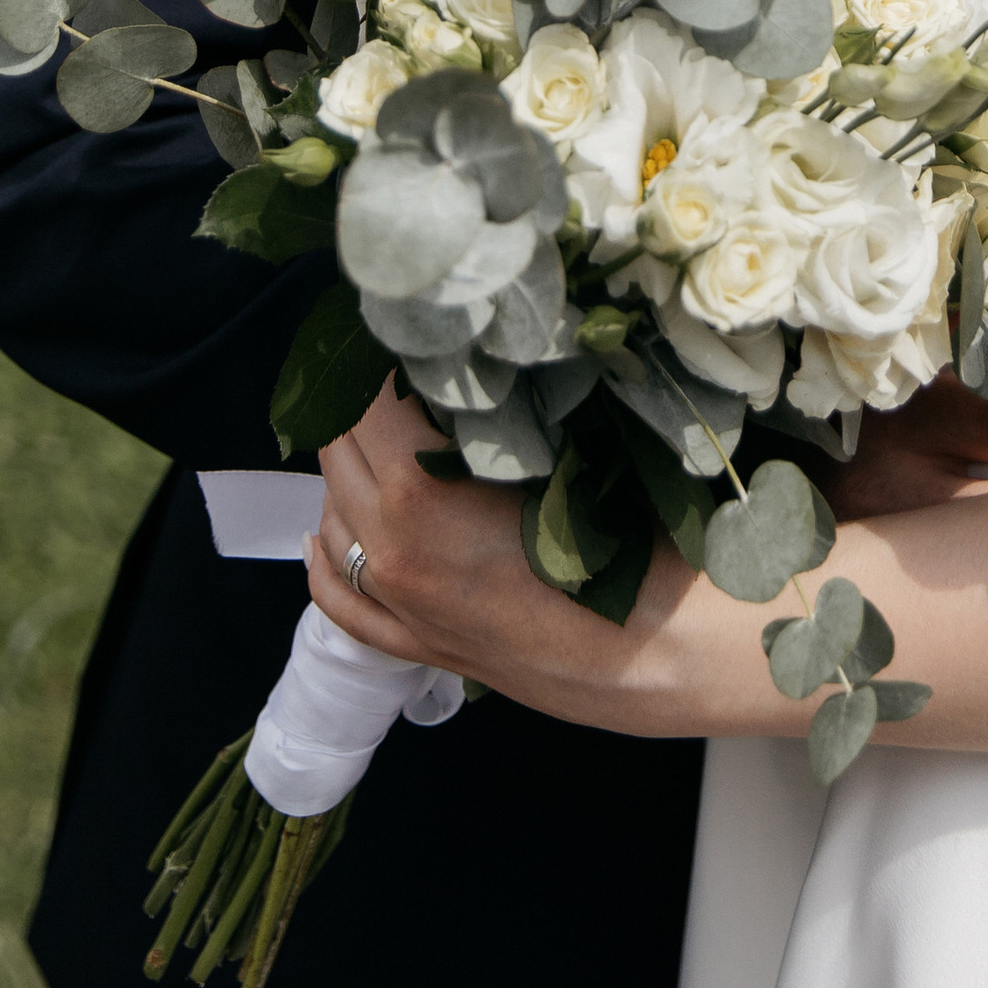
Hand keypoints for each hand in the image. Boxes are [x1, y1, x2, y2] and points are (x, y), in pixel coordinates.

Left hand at [307, 380, 714, 734]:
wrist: (664, 651)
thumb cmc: (631, 545)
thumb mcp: (564, 447)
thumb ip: (495, 409)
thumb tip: (465, 366)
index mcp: (419, 494)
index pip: (366, 400)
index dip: (383, 358)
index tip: (408, 336)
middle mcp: (393, 550)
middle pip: (339, 453)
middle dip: (362, 405)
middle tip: (399, 375)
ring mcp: (402, 605)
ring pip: (333, 520)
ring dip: (348, 472)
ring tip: (379, 436)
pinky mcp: (422, 646)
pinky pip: (344, 603)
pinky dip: (326, 563)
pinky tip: (322, 536)